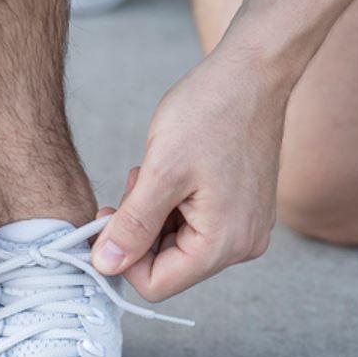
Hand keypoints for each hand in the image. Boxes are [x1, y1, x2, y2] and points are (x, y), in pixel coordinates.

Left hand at [92, 48, 288, 300]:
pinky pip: (193, 227)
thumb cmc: (210, 112)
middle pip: (166, 267)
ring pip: (176, 246)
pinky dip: (171, 206)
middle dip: (139, 231)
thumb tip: (104, 266)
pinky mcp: (241, 212)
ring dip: (153, 216)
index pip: (155, 284)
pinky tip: (171, 173)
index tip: (109, 215)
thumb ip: (132, 226)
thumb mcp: (160, 172)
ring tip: (154, 172)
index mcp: (224, 244)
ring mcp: (244, 229)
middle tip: (135, 184)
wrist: (253, 72)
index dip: (122, 257)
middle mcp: (241, 246)